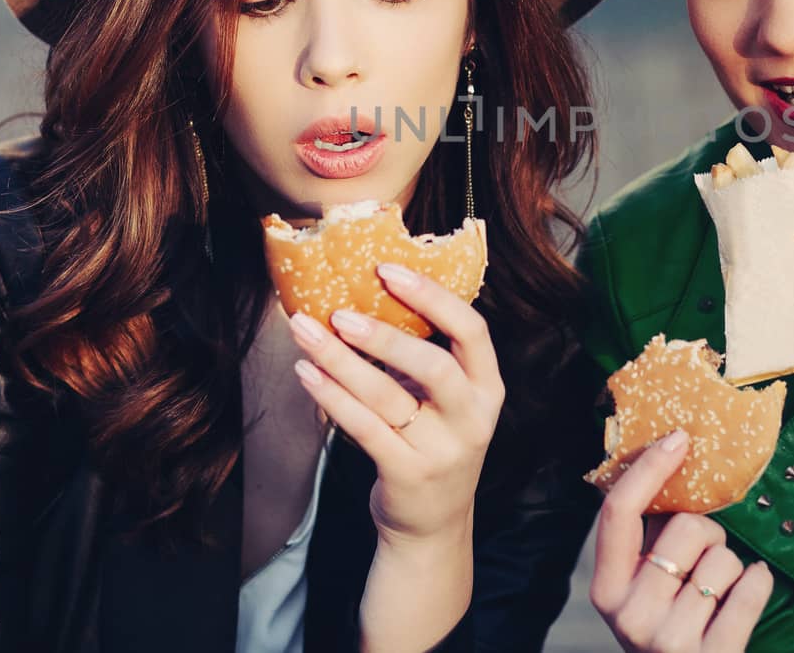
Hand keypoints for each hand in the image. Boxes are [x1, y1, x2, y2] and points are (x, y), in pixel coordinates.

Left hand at [288, 263, 502, 545]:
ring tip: (306, 332)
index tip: (390, 270)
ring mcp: (441, 449)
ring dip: (341, 361)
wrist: (433, 523)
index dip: (432, 296)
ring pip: (387, 396)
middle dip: (384, 335)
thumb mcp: (447, 400)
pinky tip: (307, 374)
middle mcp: (472, 418)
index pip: (472, 331)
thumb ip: (426, 355)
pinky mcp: (407, 473)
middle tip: (340, 312)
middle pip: (433, 365)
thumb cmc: (433, 442)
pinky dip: (331, 397)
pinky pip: (363, 428)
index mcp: (487, 388)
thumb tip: (369, 295)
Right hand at [590, 430, 772, 652]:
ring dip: (731, 568)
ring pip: (724, 559)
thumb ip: (647, 540)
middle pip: (686, 528)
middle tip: (703, 561)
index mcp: (606, 589)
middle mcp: (631, 615)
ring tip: (717, 594)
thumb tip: (672, 458)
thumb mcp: (640, 589)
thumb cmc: (667, 627)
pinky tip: (745, 595)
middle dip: (708, 534)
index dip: (649, 469)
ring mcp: (670, 640)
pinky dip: (758, 582)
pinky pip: (752, 587)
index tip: (678, 438)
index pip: (619, 512)